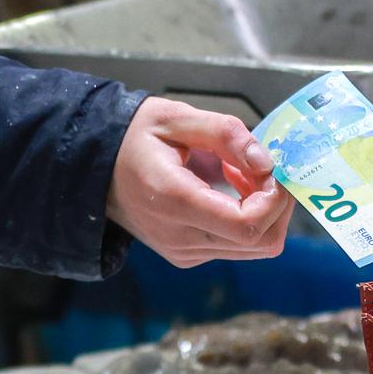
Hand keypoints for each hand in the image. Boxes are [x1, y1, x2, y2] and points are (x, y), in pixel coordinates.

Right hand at [108, 98, 292, 267]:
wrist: (96, 167)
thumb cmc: (134, 137)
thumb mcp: (177, 117)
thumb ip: (226, 134)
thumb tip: (267, 165)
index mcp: (175, 200)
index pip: (247, 225)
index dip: (274, 201)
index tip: (272, 170)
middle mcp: (179, 236)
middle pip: (258, 243)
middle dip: (277, 207)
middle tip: (265, 170)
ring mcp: (182, 252)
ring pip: (252, 249)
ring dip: (262, 212)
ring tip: (242, 176)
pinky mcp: (185, 256)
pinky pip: (234, 247)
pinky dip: (246, 220)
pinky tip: (227, 190)